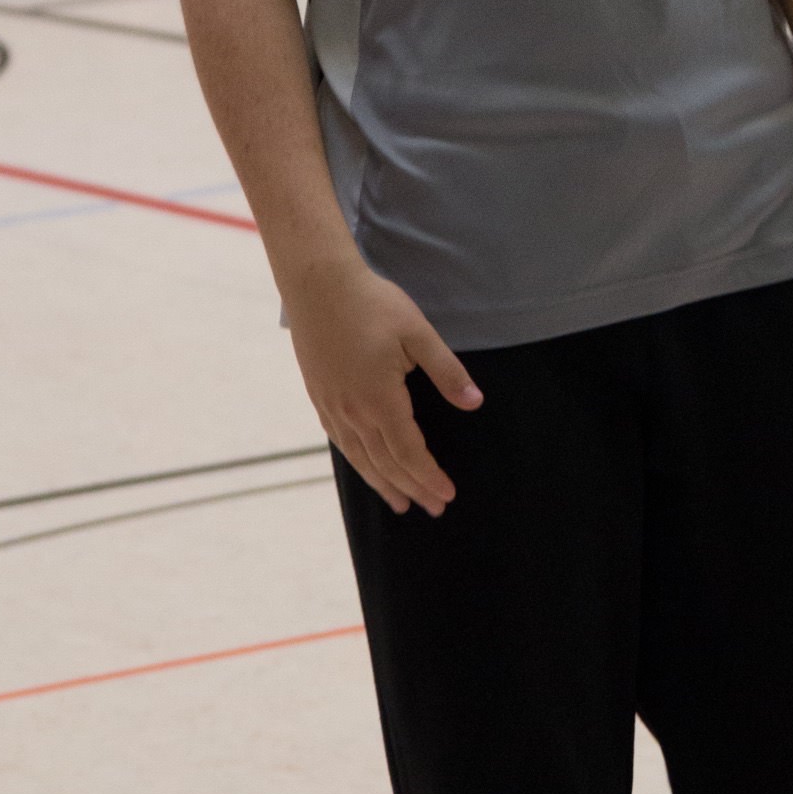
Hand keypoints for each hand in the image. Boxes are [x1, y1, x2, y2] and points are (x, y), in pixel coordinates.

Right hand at [282, 255, 481, 516]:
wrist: (318, 285)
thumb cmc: (373, 304)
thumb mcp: (418, 333)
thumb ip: (446, 371)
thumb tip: (475, 403)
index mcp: (380, 399)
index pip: (409, 453)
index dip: (428, 477)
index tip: (447, 495)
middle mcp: (353, 412)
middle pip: (386, 463)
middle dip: (412, 488)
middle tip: (433, 508)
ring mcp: (332, 407)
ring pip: (360, 458)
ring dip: (383, 483)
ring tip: (400, 503)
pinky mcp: (319, 397)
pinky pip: (341, 443)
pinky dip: (358, 462)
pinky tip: (365, 466)